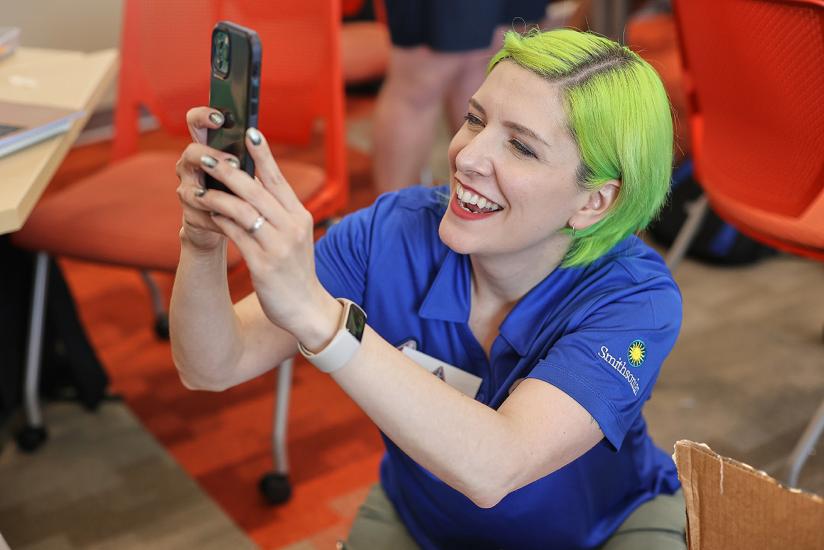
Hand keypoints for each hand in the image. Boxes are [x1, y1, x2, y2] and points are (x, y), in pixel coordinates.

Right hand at [174, 107, 233, 251]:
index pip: (195, 123)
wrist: (225, 225)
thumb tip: (256, 137)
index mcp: (204, 150)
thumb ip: (246, 156)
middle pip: (190, 153)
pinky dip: (218, 219)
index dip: (203, 117)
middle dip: (211, 156)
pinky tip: (234, 221)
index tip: (220, 118)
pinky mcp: (191, 217)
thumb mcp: (243, 171)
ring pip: (190, 189)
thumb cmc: (237, 191)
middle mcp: (189, 167)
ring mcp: (187, 192)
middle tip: (234, 162)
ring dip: (211, 192)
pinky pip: (201, 216)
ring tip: (231, 195)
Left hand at [183, 126, 339, 342]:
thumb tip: (253, 180)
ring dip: (217, 196)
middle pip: (257, 190)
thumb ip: (278, 210)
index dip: (263, 155)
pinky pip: (235, 235)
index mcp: (300, 216)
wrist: (305, 308)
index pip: (279, 179)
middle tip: (207, 157)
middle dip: (229, 170)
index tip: (249, 132)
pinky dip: (218, 221)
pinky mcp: (264, 264)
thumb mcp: (294, 235)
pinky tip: (205, 214)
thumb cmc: (294, 268)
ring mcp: (278, 246)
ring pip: (243, 210)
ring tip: (197, 189)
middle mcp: (292, 227)